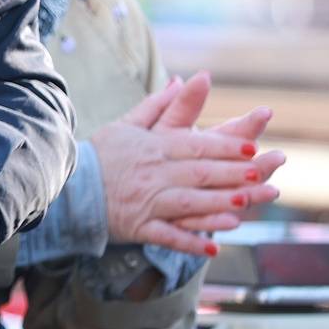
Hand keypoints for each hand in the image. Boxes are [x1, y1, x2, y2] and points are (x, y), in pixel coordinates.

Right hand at [90, 72, 284, 256]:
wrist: (67, 186)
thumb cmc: (100, 155)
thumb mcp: (125, 125)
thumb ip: (158, 105)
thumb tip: (182, 81)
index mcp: (152, 148)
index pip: (195, 146)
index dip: (225, 147)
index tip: (252, 147)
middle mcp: (152, 174)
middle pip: (199, 173)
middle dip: (232, 174)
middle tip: (261, 173)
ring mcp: (146, 201)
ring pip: (188, 203)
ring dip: (218, 205)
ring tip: (246, 204)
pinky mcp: (139, 226)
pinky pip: (167, 236)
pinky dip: (190, 243)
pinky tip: (213, 248)